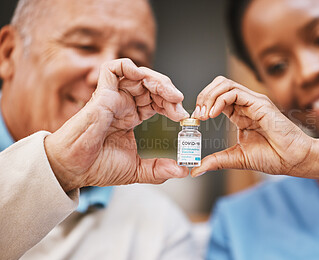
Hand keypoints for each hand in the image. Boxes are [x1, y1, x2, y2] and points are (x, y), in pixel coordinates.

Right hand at [45, 59, 189, 191]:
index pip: (156, 101)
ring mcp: (112, 97)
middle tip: (179, 103)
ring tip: (170, 95)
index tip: (183, 116)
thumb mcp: (137, 169)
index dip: (171, 104)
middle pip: (151, 85)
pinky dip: (129, 67)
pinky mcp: (101, 94)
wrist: (74, 170)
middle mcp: (123, 104)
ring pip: (138, 74)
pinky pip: (113, 69)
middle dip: (168, 91)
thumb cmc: (97, 166)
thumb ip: (159, 169)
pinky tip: (143, 77)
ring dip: (157, 80)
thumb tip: (182, 170)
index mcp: (131, 117)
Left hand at [191, 76, 314, 177]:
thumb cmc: (274, 157)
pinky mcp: (260, 104)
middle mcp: (246, 104)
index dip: (203, 104)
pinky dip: (220, 100)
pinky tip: (213, 114)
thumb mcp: (237, 158)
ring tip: (203, 114)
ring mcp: (254, 102)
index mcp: (240, 114)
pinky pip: (235, 93)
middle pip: (219, 85)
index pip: (217, 97)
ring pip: (225, 84)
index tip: (194, 119)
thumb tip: (196, 170)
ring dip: (209, 96)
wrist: (294, 160)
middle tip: (197, 114)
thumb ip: (216, 161)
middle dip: (203, 96)